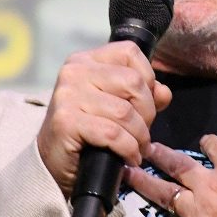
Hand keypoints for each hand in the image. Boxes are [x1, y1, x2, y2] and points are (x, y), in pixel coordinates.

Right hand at [36, 42, 172, 196]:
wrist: (52, 163)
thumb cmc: (86, 132)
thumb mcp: (115, 106)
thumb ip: (142, 95)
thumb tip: (163, 92)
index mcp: (86, 60)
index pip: (130, 53)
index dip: (148, 78)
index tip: (145, 103)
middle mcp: (74, 72)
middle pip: (133, 82)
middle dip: (147, 112)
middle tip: (143, 133)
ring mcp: (68, 95)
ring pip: (125, 112)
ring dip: (139, 136)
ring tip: (137, 148)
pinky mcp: (66, 122)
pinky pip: (113, 134)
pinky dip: (128, 149)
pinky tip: (128, 158)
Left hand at [115, 103, 216, 216]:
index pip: (215, 147)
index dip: (209, 143)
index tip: (205, 142)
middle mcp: (211, 187)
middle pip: (180, 166)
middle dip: (161, 155)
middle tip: (145, 147)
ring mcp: (201, 214)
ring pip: (165, 194)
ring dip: (145, 183)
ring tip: (127, 173)